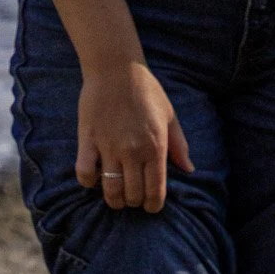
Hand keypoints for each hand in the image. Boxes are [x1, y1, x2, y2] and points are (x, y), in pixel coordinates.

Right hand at [76, 60, 193, 212]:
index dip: (153, 206)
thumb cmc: (146, 90)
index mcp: (156, 147)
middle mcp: (133, 151)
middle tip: (132, 197)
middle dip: (134, 202)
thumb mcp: (169, 115)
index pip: (155, 192)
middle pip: (132, 196)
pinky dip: (88, 182)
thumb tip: (189, 169)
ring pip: (110, 190)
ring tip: (115, 195)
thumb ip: (179, 145)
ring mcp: (109, 146)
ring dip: (114, 200)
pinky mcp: (88, 140)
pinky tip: (94, 176)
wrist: (116, 67)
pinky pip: (85, 173)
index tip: (150, 205)